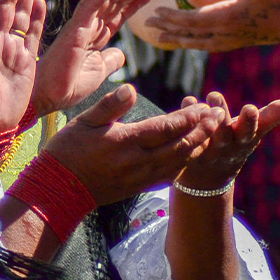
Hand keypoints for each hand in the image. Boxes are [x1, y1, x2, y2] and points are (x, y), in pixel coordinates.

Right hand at [32, 0, 155, 115]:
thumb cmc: (68, 86)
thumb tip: (121, 54)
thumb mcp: (99, 72)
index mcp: (96, 36)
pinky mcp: (73, 30)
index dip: (135, 1)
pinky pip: (88, 8)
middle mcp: (89, 26)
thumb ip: (110, 61)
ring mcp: (81, 26)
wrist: (48, 97)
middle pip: (115, 2)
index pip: (119, 13)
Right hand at [44, 85, 223, 205]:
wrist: (59, 190)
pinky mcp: (139, 187)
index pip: (165, 128)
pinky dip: (185, 164)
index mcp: (125, 142)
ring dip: (198, 146)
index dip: (188, 118)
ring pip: (178, 162)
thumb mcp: (83, 122)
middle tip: (219, 116)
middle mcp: (137, 162)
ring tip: (212, 131)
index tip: (205, 106)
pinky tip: (193, 154)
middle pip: (179, 146)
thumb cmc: (68, 151)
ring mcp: (140, 177)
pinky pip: (169, 176)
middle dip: (202, 130)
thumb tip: (130, 89)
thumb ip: (109, 106)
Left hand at [146, 0, 279, 50]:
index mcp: (227, 17)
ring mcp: (232, 40)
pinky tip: (191, 42)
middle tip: (148, 25)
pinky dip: (195, 43)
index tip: (154, 13)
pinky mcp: (238, 42)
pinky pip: (209, 45)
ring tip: (163, 37)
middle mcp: (226, 32)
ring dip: (179, 38)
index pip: (191, 19)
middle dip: (169, 28)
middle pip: (189, 33)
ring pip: (198, 42)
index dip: (172, 16)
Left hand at [174, 91, 279, 190]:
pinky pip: (185, 133)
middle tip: (221, 99)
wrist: (208, 177)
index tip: (250, 109)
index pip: (249, 132)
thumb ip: (270, 117)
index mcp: (243, 142)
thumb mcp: (253, 134)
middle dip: (222, 120)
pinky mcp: (187, 151)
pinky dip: (186, 116)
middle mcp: (224, 147)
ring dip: (207, 116)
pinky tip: (187, 99)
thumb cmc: (235, 145)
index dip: (250, 122)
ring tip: (211, 95)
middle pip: (226, 136)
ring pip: (205, 135)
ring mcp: (205, 150)